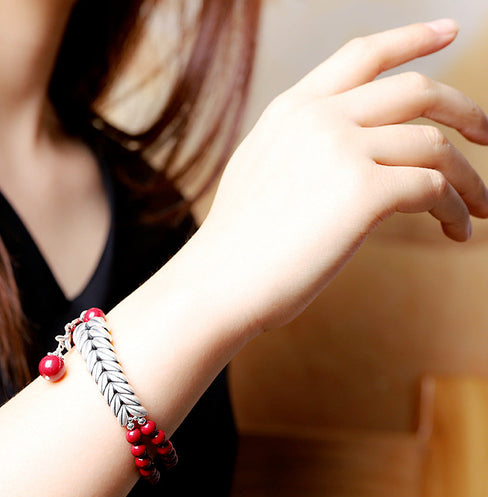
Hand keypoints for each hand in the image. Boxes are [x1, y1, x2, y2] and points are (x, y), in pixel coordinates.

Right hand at [200, 19, 487, 335]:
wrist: (219, 282)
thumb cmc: (238, 244)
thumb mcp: (260, 172)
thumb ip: (301, 147)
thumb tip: (348, 152)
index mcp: (292, 110)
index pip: (362, 55)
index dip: (412, 37)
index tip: (451, 29)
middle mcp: (319, 118)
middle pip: (417, 90)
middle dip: (467, 110)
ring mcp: (341, 149)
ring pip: (435, 145)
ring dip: (469, 180)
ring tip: (478, 209)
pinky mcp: (363, 191)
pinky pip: (433, 188)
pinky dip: (455, 209)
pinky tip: (455, 231)